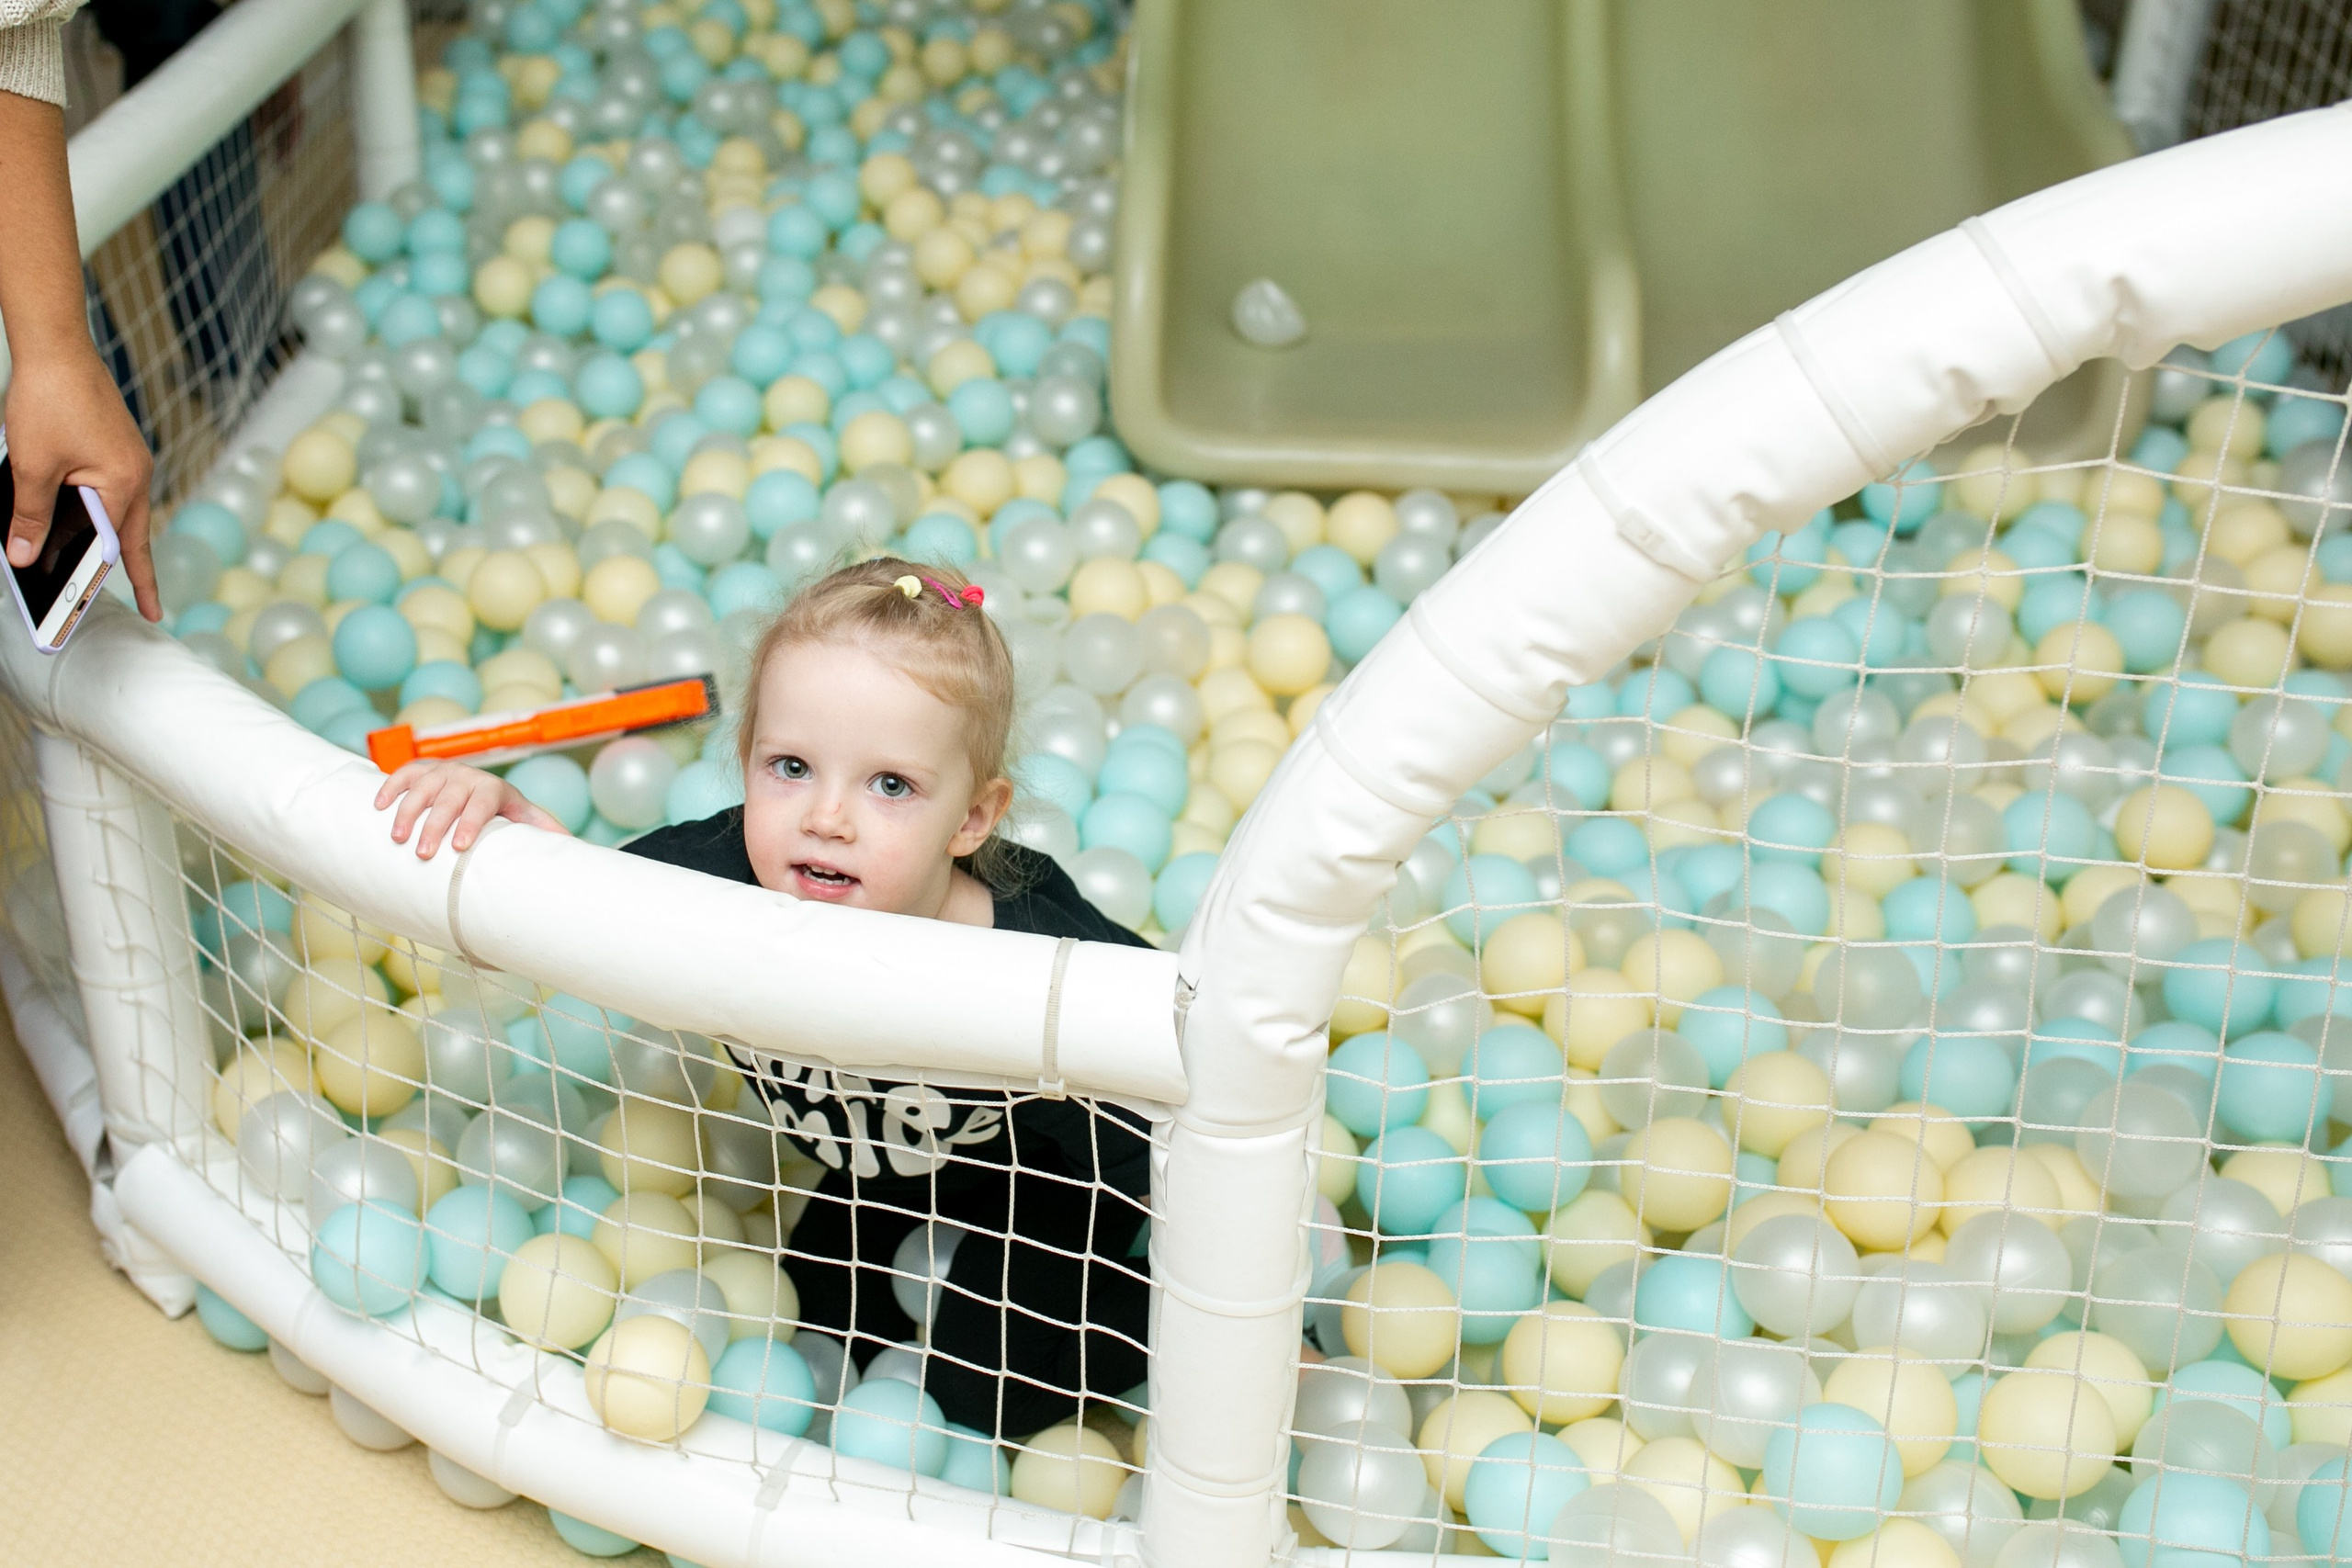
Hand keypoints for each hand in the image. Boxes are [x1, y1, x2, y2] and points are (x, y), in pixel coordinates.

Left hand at [4, 344, 156, 620]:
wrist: (56, 347)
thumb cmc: (49, 399)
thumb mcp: (31, 467)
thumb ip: (30, 515)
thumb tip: (23, 555)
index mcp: (124, 483)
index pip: (127, 546)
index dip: (130, 581)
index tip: (149, 611)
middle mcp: (137, 473)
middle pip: (135, 534)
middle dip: (139, 570)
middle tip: (152, 605)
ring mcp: (129, 458)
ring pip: (124, 512)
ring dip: (114, 538)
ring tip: (107, 567)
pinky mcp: (116, 447)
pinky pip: (114, 490)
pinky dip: (103, 511)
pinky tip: (83, 517)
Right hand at [375, 759, 568, 858]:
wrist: (482, 788)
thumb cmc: (505, 813)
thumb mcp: (527, 820)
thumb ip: (545, 833)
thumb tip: (574, 850)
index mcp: (493, 788)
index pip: (483, 802)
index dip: (471, 821)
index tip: (460, 846)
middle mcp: (466, 775)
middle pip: (449, 799)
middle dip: (435, 825)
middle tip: (424, 853)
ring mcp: (442, 771)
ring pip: (422, 787)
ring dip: (407, 811)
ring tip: (397, 837)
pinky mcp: (421, 771)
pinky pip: (403, 774)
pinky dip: (389, 787)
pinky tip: (378, 806)